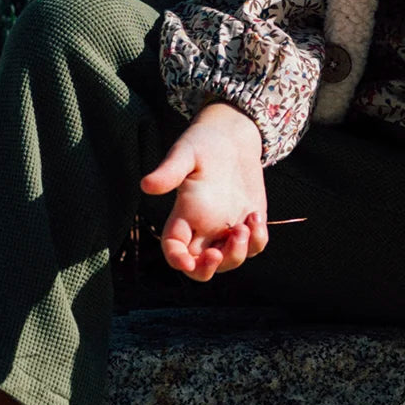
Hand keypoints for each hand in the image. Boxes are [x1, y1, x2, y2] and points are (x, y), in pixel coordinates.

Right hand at [139, 102, 268, 280]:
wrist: (234, 135)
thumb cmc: (204, 142)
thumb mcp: (186, 153)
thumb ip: (170, 171)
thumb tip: (146, 185)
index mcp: (183, 215)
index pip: (173, 248)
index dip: (177, 260)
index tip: (187, 262)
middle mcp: (203, 227)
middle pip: (200, 266)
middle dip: (208, 269)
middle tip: (217, 253)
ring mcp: (227, 227)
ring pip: (228, 261)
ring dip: (236, 254)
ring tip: (245, 226)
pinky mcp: (249, 221)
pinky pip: (254, 246)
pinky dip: (257, 240)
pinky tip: (256, 216)